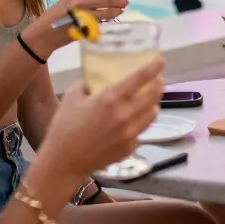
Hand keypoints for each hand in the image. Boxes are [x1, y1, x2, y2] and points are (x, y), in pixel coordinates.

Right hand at [24, 0, 128, 52]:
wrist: (43, 33)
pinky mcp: (82, 29)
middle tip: (126, 2)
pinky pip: (100, 25)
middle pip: (106, 0)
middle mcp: (79, 2)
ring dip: (116, 12)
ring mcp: (81, 16)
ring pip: (105, 13)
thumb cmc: (58, 16)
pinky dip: (105, 23)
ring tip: (120, 11)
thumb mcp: (69, 1)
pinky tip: (108, 22)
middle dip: (119, 1)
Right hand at [32, 58, 163, 181]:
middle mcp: (125, 115)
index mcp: (111, 99)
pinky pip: (141, 130)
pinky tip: (133, 121)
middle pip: (153, 95)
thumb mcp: (72, 97)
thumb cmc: (64, 127)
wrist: (64, 162)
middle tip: (157, 79)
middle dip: (158, 84)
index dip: (153, 68)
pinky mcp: (130, 147)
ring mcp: (130, 133)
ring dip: (153, 103)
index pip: (140, 78)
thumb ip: (87, 84)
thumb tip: (96, 79)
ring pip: (152, 114)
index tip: (160, 61)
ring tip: (149, 99)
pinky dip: (140, 122)